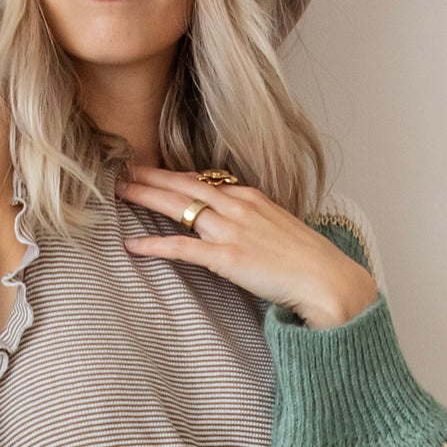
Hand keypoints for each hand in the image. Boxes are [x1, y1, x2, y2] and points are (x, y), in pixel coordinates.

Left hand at [115, 167, 378, 328]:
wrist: (327, 279)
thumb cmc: (309, 261)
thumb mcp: (281, 230)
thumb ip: (256, 224)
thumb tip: (241, 232)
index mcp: (251, 197)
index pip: (205, 180)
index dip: (175, 175)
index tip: (153, 171)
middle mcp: (238, 206)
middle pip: (185, 184)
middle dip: (151, 175)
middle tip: (122, 168)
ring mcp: (231, 230)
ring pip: (179, 206)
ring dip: (146, 196)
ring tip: (119, 190)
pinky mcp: (227, 257)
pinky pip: (183, 247)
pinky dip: (155, 245)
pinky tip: (133, 245)